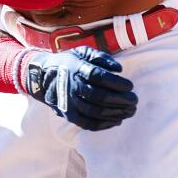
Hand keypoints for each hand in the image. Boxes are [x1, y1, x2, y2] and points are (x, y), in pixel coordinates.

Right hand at [22, 47, 137, 130]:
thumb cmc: (70, 62)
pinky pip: (88, 124)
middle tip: (134, 100)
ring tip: (130, 111)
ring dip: (115, 113)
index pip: (98, 76)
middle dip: (120, 99)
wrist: (43, 76)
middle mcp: (71, 86)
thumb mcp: (83, 52)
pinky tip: (117, 120)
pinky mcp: (69, 115)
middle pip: (98, 96)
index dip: (116, 83)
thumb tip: (119, 69)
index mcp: (76, 68)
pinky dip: (104, 124)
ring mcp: (69, 102)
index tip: (130, 86)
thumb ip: (102, 58)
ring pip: (94, 111)